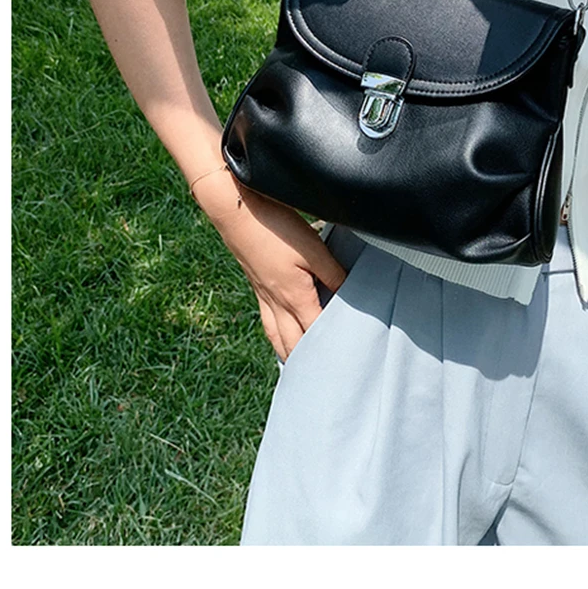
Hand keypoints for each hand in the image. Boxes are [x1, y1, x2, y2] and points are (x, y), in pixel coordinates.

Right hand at [192, 169, 346, 361]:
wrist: (236, 212)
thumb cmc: (275, 228)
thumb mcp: (312, 248)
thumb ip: (333, 272)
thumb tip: (350, 292)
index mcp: (294, 296)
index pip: (315, 332)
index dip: (329, 348)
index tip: (343, 362)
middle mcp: (276, 303)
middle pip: (292, 343)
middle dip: (305, 361)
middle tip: (321, 376)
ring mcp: (263, 295)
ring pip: (276, 335)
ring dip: (288, 352)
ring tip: (298, 366)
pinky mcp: (256, 285)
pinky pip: (267, 320)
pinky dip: (275, 334)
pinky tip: (279, 331)